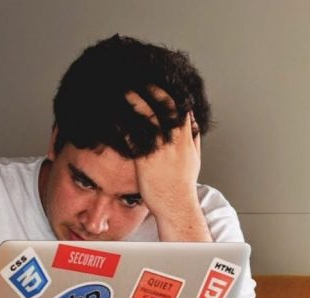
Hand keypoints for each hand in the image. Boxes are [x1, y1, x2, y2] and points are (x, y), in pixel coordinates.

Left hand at [125, 88, 201, 214]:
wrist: (177, 206)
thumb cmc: (182, 186)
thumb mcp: (194, 160)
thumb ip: (193, 140)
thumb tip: (194, 126)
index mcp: (186, 139)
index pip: (181, 108)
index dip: (170, 93)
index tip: (160, 82)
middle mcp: (175, 141)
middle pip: (165, 107)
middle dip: (153, 90)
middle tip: (139, 79)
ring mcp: (160, 150)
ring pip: (149, 117)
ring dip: (136, 101)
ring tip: (124, 89)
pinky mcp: (146, 160)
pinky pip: (134, 136)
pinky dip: (124, 124)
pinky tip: (114, 115)